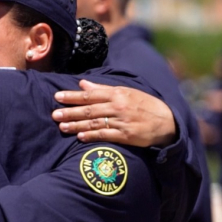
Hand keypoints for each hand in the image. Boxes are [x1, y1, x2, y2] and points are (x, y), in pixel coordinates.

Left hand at [52, 80, 176, 147]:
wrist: (166, 121)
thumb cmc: (144, 105)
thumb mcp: (126, 92)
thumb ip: (103, 89)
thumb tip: (83, 83)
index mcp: (117, 94)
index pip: (91, 94)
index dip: (73, 96)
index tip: (58, 97)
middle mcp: (118, 106)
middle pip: (90, 109)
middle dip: (71, 112)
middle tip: (54, 114)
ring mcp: (122, 121)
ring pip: (95, 123)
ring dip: (77, 125)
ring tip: (62, 126)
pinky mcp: (126, 136)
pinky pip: (105, 135)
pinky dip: (91, 136)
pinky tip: (80, 137)